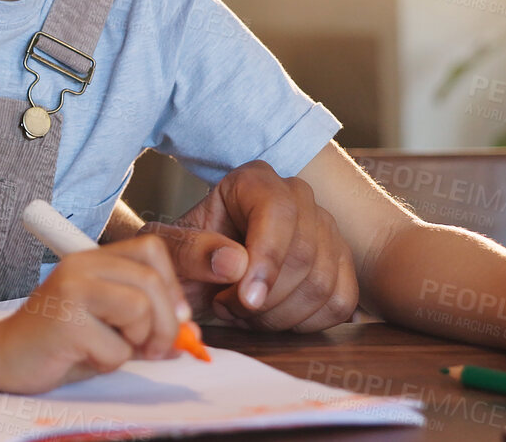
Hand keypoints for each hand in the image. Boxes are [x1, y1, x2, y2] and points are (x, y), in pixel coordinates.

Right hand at [0, 235, 187, 392]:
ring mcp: (71, 289)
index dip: (171, 286)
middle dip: (165, 323)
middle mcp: (80, 265)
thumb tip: (189, 336)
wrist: (2, 355)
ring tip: (110, 349)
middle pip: (151, 282)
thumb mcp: (109, 326)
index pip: (151, 250)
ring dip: (137, 342)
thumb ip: (146, 326)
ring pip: (139, 308)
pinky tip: (83, 356)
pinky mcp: (65, 320)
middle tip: (154, 348)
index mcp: (91, 259)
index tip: (172, 318)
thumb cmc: (57, 341)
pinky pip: (116, 347)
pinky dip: (110, 363)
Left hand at [138, 160, 356, 331]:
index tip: (246, 298)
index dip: (267, 259)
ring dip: (279, 315)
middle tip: (226, 307)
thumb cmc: (183, 254)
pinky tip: (269, 318)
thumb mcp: (166, 248)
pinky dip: (304, 324)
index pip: (277, 212)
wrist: (199, 272)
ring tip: (241, 312)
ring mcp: (325, 229)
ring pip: (323, 285)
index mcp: (254, 181)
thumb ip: (190, 250)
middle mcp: (297, 197)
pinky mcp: (340, 264)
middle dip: (265, 298)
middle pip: (305, 255)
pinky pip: (340, 303)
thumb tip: (236, 263)